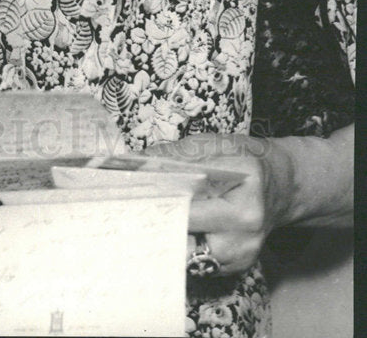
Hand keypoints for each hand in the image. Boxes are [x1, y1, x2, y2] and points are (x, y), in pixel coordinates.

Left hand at [143, 133, 293, 275]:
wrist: (285, 186)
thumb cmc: (248, 160)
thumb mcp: (218, 143)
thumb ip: (178, 152)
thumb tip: (138, 162)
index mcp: (245, 179)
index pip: (192, 186)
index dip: (157, 191)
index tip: (128, 190)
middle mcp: (247, 220)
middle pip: (186, 225)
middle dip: (155, 216)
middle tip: (123, 209)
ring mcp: (244, 249)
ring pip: (189, 252)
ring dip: (164, 238)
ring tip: (139, 224)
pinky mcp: (238, 266)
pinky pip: (198, 263)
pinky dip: (179, 249)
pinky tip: (164, 235)